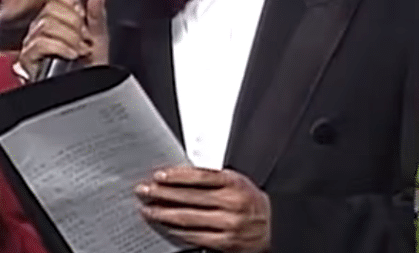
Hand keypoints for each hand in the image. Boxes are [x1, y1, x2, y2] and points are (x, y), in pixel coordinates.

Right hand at [16, 0, 107, 80]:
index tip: (83, 14)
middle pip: (51, 8)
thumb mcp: (99, 38)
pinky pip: (40, 43)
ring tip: (79, 50)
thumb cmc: (91, 69)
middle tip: (84, 38)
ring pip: (47, 25)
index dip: (70, 0)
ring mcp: (32, 41)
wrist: (86, 91)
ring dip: (70, 38)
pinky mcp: (27, 58)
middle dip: (74, 24)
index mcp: (57, 15)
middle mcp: (41, 25)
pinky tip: (71, 54)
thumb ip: (97, 14)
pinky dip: (60, 47)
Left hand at [135, 166, 270, 252]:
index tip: (158, 176)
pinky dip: (177, 231)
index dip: (176, 176)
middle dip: (162, 194)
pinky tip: (166, 226)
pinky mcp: (226, 242)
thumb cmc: (250, 201)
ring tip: (149, 210)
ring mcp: (229, 224)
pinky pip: (195, 236)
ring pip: (189, 218)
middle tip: (144, 191)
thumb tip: (177, 176)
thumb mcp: (236, 181)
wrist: (274, 226)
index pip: (199, 177)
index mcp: (234, 183)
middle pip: (189, 197)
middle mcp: (232, 204)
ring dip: (164, 214)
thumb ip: (211, 178)